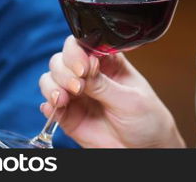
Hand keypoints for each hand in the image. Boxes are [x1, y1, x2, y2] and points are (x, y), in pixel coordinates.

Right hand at [39, 36, 184, 147]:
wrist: (146, 150)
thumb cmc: (147, 119)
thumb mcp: (130, 100)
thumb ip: (104, 85)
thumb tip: (83, 69)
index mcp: (109, 62)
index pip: (84, 45)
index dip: (77, 52)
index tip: (84, 68)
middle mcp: (90, 74)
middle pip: (62, 59)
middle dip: (64, 70)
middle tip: (78, 86)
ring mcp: (78, 94)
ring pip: (51, 79)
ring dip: (53, 86)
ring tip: (64, 99)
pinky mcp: (68, 116)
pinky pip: (49, 105)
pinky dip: (48, 104)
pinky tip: (56, 107)